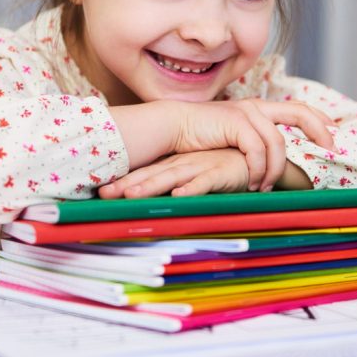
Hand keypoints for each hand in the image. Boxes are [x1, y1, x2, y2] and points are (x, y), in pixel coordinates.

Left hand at [99, 149, 249, 198]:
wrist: (257, 158)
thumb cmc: (226, 166)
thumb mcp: (197, 175)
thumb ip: (180, 184)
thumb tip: (158, 198)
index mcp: (177, 165)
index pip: (145, 173)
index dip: (124, 181)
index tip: (99, 193)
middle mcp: (184, 165)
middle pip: (151, 175)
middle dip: (127, 185)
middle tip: (103, 194)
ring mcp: (201, 167)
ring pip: (172, 178)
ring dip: (152, 186)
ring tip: (131, 196)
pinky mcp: (221, 173)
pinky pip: (205, 182)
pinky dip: (192, 189)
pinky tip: (178, 196)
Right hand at [170, 99, 332, 192]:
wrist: (174, 127)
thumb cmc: (202, 137)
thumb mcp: (234, 138)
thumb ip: (254, 144)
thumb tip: (275, 163)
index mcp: (259, 108)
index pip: (299, 108)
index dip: (320, 120)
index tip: (335, 136)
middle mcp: (257, 106)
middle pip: (300, 113)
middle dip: (319, 132)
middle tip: (331, 153)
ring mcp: (247, 112)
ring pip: (278, 143)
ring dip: (275, 170)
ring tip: (265, 186)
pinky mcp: (235, 123)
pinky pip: (257, 151)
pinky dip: (258, 170)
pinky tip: (251, 182)